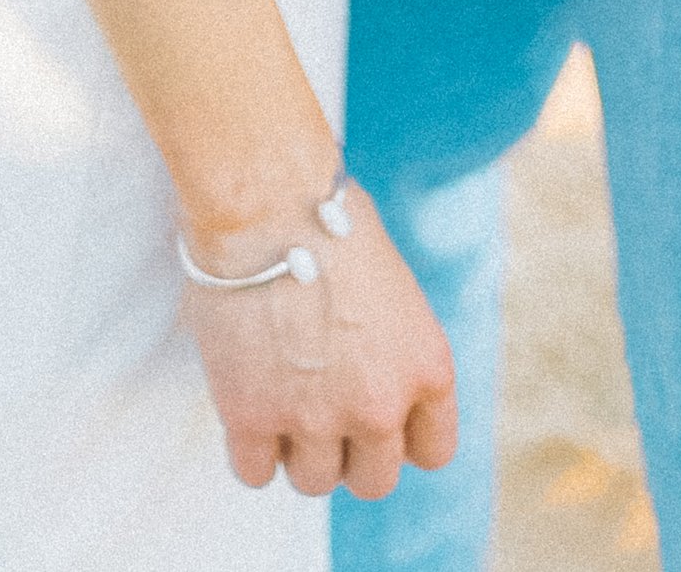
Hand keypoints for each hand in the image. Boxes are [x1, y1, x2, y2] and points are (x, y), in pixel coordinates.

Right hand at [186, 180, 459, 500]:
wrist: (268, 199)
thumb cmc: (327, 216)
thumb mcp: (392, 286)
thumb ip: (389, 345)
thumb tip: (359, 367)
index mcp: (427, 367)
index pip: (434, 451)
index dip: (401, 436)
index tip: (375, 415)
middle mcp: (380, 405)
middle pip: (374, 481)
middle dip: (349, 451)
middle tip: (321, 408)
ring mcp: (316, 417)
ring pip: (313, 481)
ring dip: (297, 447)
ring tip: (279, 393)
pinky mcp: (252, 416)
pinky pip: (254, 472)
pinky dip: (250, 448)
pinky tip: (246, 404)